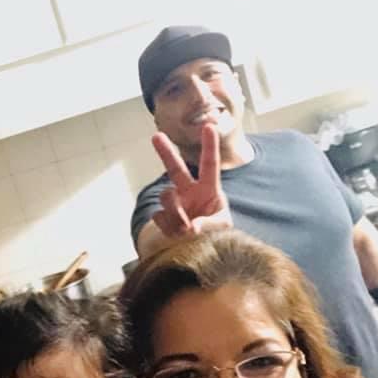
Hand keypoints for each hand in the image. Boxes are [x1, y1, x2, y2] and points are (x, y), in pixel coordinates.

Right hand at [151, 124, 230, 238]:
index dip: (209, 146)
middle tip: (156, 136)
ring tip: (184, 230)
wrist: (197, 251)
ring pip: (167, 196)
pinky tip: (176, 236)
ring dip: (175, 212)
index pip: (209, 165)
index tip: (208, 126)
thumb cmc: (216, 235)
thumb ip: (209, 224)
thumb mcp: (222, 229)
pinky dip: (168, 228)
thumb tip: (190, 226)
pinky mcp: (162, 216)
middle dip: (166, 152)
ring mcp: (175, 203)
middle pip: (175, 168)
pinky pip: (159, 216)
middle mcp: (189, 192)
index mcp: (208, 189)